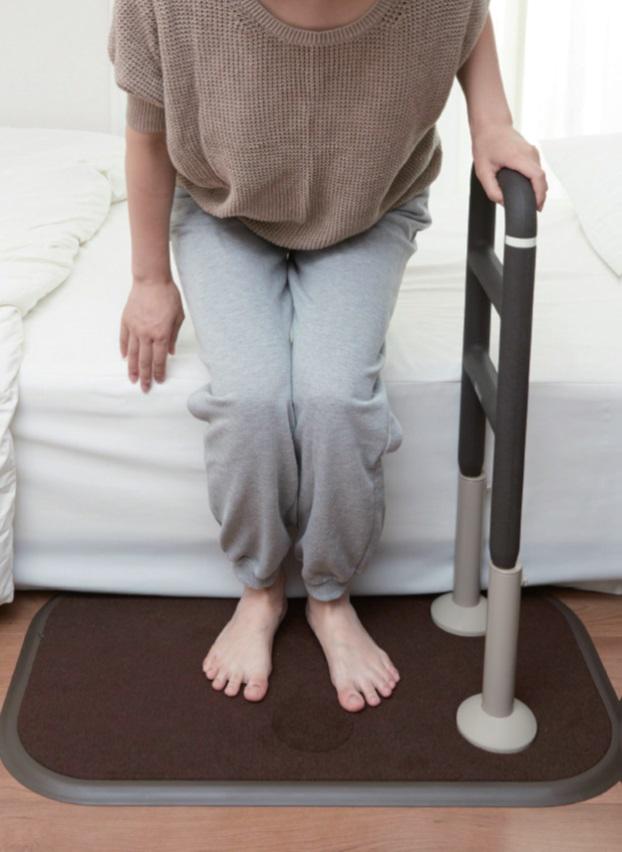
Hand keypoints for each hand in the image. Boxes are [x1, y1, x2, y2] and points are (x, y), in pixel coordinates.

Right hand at [120, 277, 184, 391]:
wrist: (151, 280)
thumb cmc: (168, 296)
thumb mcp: (178, 317)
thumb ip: (174, 336)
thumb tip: (170, 352)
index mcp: (162, 334)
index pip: (159, 359)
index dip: (159, 372)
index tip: (159, 381)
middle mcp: (147, 334)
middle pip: (145, 361)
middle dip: (145, 377)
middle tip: (144, 388)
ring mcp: (134, 328)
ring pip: (133, 353)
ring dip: (132, 368)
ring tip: (132, 379)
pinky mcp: (126, 321)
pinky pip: (124, 339)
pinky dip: (125, 350)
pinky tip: (125, 358)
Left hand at [471, 123, 547, 211]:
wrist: (491, 125)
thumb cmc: (486, 144)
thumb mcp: (482, 171)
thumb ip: (492, 189)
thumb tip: (503, 201)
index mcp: (518, 157)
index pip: (537, 177)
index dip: (539, 193)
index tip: (537, 206)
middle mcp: (529, 153)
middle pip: (542, 178)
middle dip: (540, 195)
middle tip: (535, 209)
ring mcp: (532, 152)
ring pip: (541, 174)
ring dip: (539, 188)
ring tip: (532, 202)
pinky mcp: (532, 153)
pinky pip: (537, 169)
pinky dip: (536, 181)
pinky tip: (530, 190)